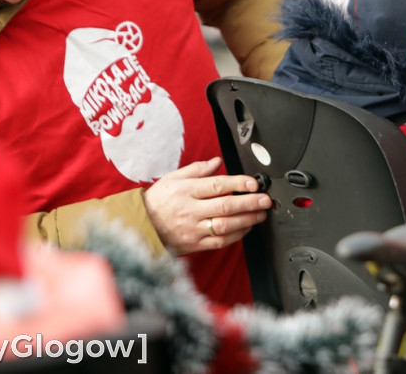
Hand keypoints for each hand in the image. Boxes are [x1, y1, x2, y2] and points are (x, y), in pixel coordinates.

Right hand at [144, 157, 271, 254]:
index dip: (237, 183)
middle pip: (225, 206)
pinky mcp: (194, 244)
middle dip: (249, 202)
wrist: (140, 226)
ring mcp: (192, 229)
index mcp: (185, 191)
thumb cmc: (157, 201)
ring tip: (261, 214)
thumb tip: (218, 162)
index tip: (253, 183)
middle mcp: (190, 210)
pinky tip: (246, 228)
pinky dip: (236, 235)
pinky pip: (220, 241)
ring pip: (225, 225)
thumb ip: (197, 169)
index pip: (216, 185)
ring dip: (247, 220)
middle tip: (265, 200)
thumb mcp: (172, 178)